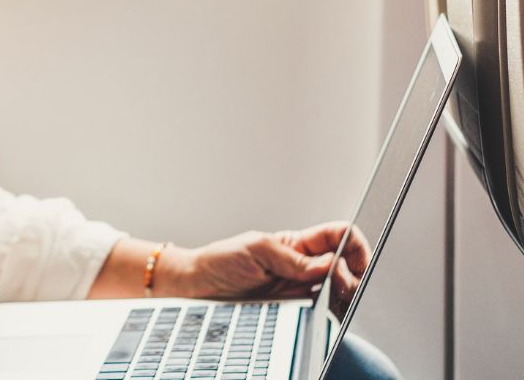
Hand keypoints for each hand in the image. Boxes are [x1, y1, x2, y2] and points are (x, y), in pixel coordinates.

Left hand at [167, 224, 339, 299]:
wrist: (197, 288)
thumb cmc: (220, 261)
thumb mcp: (255, 249)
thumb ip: (291, 257)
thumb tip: (327, 265)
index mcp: (297, 245)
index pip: (339, 236)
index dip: (354, 245)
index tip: (355, 262)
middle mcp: (304, 268)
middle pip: (347, 268)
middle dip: (350, 277)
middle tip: (338, 285)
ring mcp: (300, 292)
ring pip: (339, 294)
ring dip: (341, 297)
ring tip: (328, 300)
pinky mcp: (294, 313)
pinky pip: (322, 314)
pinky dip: (328, 315)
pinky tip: (320, 314)